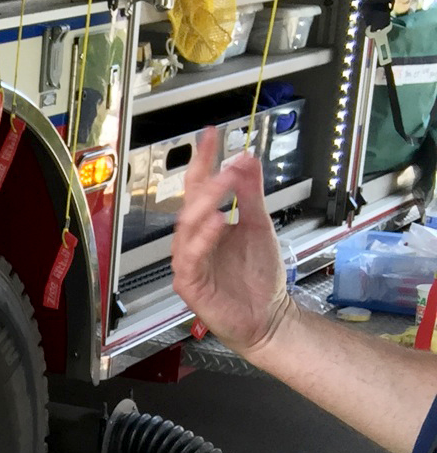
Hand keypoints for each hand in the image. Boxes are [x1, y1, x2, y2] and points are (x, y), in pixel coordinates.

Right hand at [170, 127, 294, 358]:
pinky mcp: (190, 284)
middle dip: (203, 181)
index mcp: (207, 225)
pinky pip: (191, 258)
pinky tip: (217, 222)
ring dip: (203, 204)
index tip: (210, 135)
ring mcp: (190, 262)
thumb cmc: (259, 278)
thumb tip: (246, 159)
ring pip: (186, 228)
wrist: (267, 317)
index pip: (200, 187)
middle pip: (189, 205)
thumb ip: (251, 194)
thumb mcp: (259, 225)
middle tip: (222, 164)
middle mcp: (194, 241)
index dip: (203, 161)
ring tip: (222, 186)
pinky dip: (203, 238)